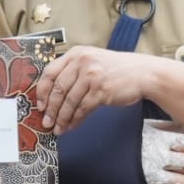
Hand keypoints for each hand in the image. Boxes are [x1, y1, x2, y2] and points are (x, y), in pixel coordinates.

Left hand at [34, 46, 157, 133]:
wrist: (143, 73)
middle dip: (50, 109)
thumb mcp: (92, 61)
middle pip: (58, 89)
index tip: (39, 105)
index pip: (50, 72)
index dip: (42, 91)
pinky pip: (82, 109)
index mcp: (76, 54)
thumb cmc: (116, 70)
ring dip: (62, 118)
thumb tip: (52, 96)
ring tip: (57, 129)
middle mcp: (82, 62)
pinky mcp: (101, 91)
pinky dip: (75, 120)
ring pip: (69, 101)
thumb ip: (73, 71)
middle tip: (45, 122)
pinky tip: (71, 126)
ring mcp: (92, 76)